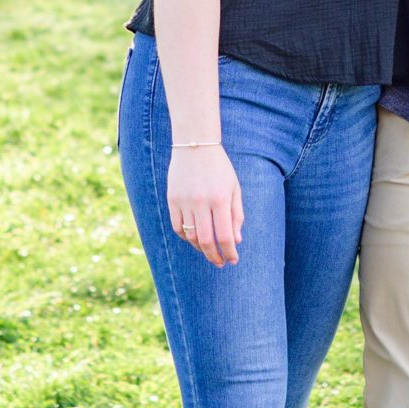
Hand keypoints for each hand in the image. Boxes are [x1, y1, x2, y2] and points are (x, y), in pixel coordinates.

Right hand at [167, 145, 243, 265]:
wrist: (195, 145)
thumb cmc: (219, 167)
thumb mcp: (234, 187)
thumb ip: (236, 214)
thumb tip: (235, 241)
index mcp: (220, 199)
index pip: (224, 235)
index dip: (229, 252)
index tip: (233, 259)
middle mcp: (201, 202)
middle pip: (206, 241)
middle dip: (214, 256)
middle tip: (220, 263)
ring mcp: (184, 201)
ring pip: (190, 236)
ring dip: (200, 248)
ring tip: (208, 250)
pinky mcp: (172, 199)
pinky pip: (177, 227)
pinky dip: (185, 237)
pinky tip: (193, 238)